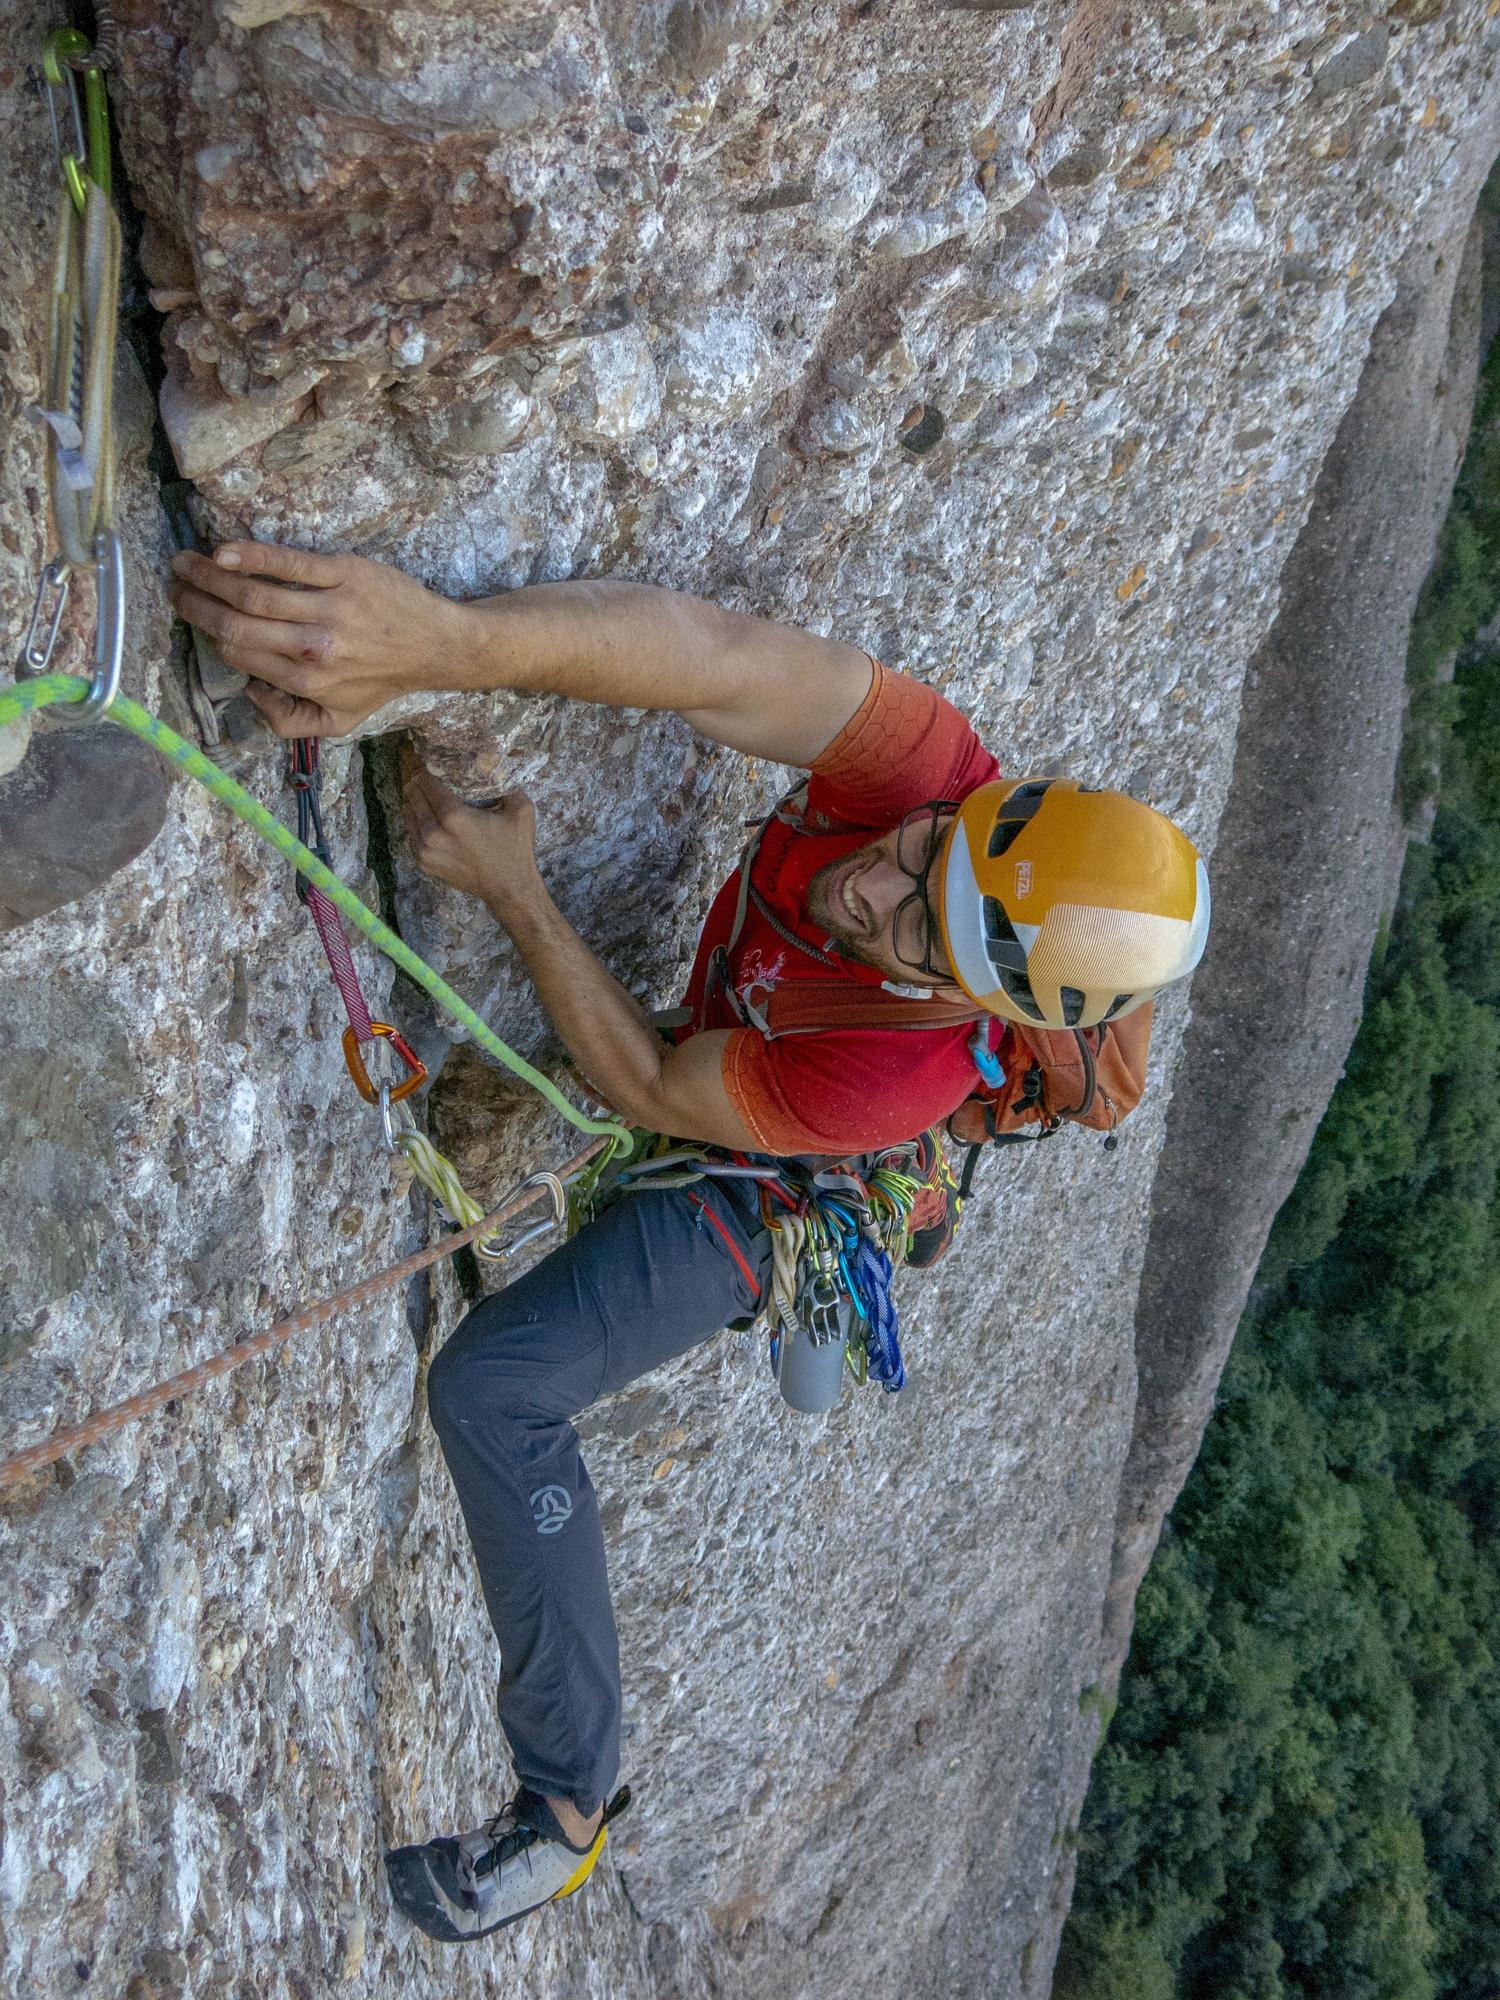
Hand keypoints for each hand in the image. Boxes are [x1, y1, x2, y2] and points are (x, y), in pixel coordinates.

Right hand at [167, 541, 468, 737]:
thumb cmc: (380, 679)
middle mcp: (315, 647)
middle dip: (196, 604)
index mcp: (308, 681)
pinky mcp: (344, 574)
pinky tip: (223, 551)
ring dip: (210, 575)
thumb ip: (289, 721)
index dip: (211, 634)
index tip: (192, 615)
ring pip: (255, 593)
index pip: (240, 653)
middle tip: (174, 586)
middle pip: (237, 624)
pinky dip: (251, 556)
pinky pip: (290, 562)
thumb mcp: (339, 720)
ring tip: (186, 562)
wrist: (435, 646)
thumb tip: (249, 692)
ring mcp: (329, 609)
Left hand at [402, 750, 541, 913]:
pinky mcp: (424, 863)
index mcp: (454, 817)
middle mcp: (434, 833)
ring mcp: (425, 850)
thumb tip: (493, 759)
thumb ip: (506, 782)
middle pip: (412, 794)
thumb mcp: (520, 809)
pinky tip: (423, 810)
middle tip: (412, 762)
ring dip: (412, 797)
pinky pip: (412, 832)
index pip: (426, 781)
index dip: (419, 763)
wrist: (508, 889)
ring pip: (408, 813)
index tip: (415, 751)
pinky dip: (415, 818)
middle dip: (412, 776)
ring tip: (417, 784)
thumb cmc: (515, 848)